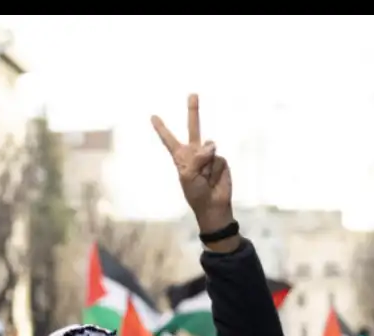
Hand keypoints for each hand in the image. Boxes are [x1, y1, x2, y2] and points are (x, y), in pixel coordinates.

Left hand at [151, 94, 233, 233]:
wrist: (213, 204)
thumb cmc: (195, 193)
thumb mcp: (187, 177)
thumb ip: (196, 158)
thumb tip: (210, 143)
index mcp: (181, 158)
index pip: (169, 140)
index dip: (162, 129)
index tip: (152, 116)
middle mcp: (194, 153)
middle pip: (194, 128)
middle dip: (193, 111)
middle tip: (192, 94)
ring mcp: (209, 155)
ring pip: (208, 150)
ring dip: (207, 167)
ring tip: (205, 179)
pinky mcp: (221, 160)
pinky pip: (218, 160)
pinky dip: (216, 170)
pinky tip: (214, 178)